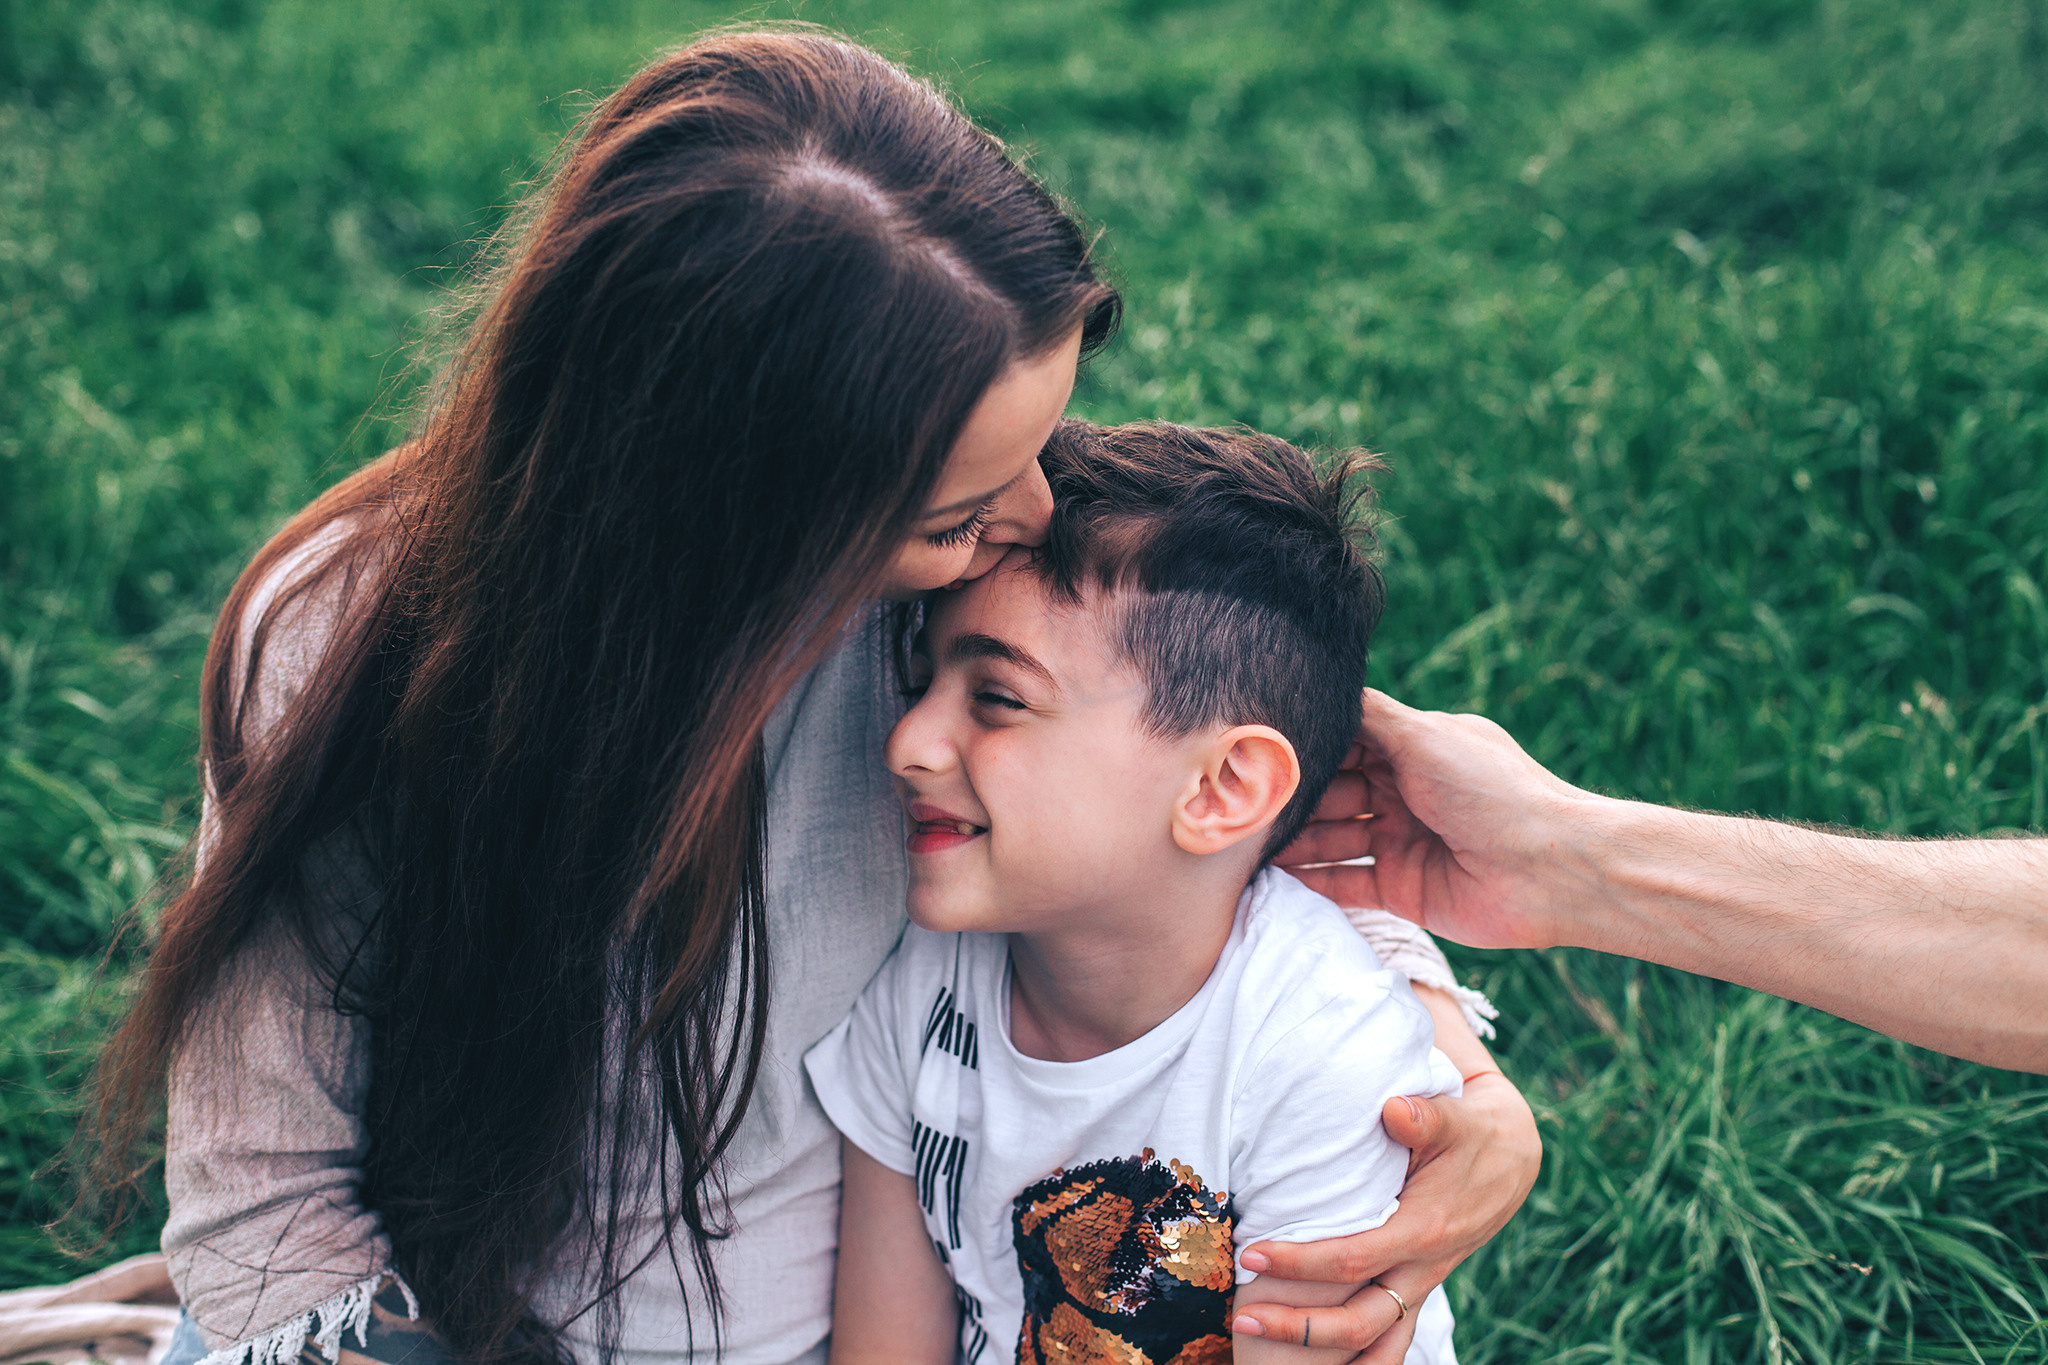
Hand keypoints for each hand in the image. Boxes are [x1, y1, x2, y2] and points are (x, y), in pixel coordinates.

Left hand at [1229, 1074, 1540, 1360]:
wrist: (1510, 1157)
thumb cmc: (1469, 1133)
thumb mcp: (1453, 1118)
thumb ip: (1424, 1116)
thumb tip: (1393, 1110)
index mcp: (1424, 1230)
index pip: (1352, 1260)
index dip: (1299, 1263)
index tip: (1252, 1255)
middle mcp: (1422, 1269)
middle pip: (1358, 1323)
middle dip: (1297, 1327)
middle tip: (1240, 1315)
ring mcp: (1421, 1284)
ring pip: (1377, 1344)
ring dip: (1326, 1356)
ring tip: (1268, 1353)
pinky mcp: (1416, 1286)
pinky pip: (1390, 1338)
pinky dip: (1360, 1360)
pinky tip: (1324, 1364)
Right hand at [1275, 689, 1603, 950]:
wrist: (1549, 870)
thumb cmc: (1492, 792)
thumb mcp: (1426, 736)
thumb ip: (1370, 716)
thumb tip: (1324, 687)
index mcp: (1414, 750)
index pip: (1345, 743)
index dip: (1307, 748)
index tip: (1257, 750)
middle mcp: (1404, 793)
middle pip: (1332, 792)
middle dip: (1291, 797)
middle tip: (1239, 802)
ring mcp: (1402, 842)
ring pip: (1332, 837)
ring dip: (1292, 840)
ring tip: (1243, 842)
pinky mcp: (1402, 890)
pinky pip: (1345, 883)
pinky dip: (1311, 881)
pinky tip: (1270, 878)